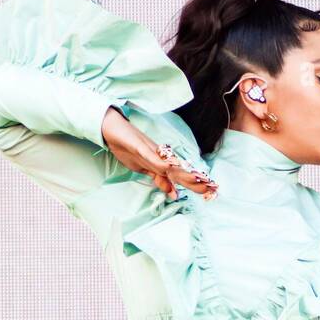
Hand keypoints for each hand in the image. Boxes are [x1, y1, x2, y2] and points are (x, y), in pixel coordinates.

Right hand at [101, 107, 217, 199]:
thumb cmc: (127, 147)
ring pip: (167, 164)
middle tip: (209, 189)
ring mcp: (149, 150)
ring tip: (197, 179)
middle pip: (178, 170)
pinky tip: (170, 167)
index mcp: (160, 163)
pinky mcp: (138, 145)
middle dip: (193, 180)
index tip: (208, 193)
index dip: (193, 184)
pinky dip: (159, 162)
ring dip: (181, 172)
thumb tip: (173, 191)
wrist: (110, 127)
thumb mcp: (143, 169)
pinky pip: (150, 155)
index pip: (179, 175)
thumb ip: (159, 179)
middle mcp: (158, 156)